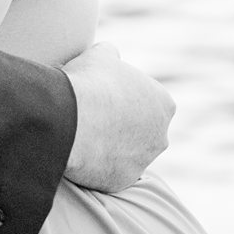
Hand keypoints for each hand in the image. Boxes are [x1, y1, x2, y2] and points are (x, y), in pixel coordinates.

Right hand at [62, 42, 173, 191]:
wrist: (70, 118)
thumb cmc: (88, 83)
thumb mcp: (101, 55)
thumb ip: (112, 55)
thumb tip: (112, 54)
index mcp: (164, 104)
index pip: (148, 101)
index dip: (123, 96)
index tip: (102, 94)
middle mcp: (161, 136)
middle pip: (142, 130)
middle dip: (122, 125)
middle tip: (93, 115)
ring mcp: (144, 161)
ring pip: (128, 153)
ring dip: (112, 146)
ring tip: (84, 133)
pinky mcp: (123, 180)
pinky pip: (110, 172)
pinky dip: (98, 164)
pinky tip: (80, 150)